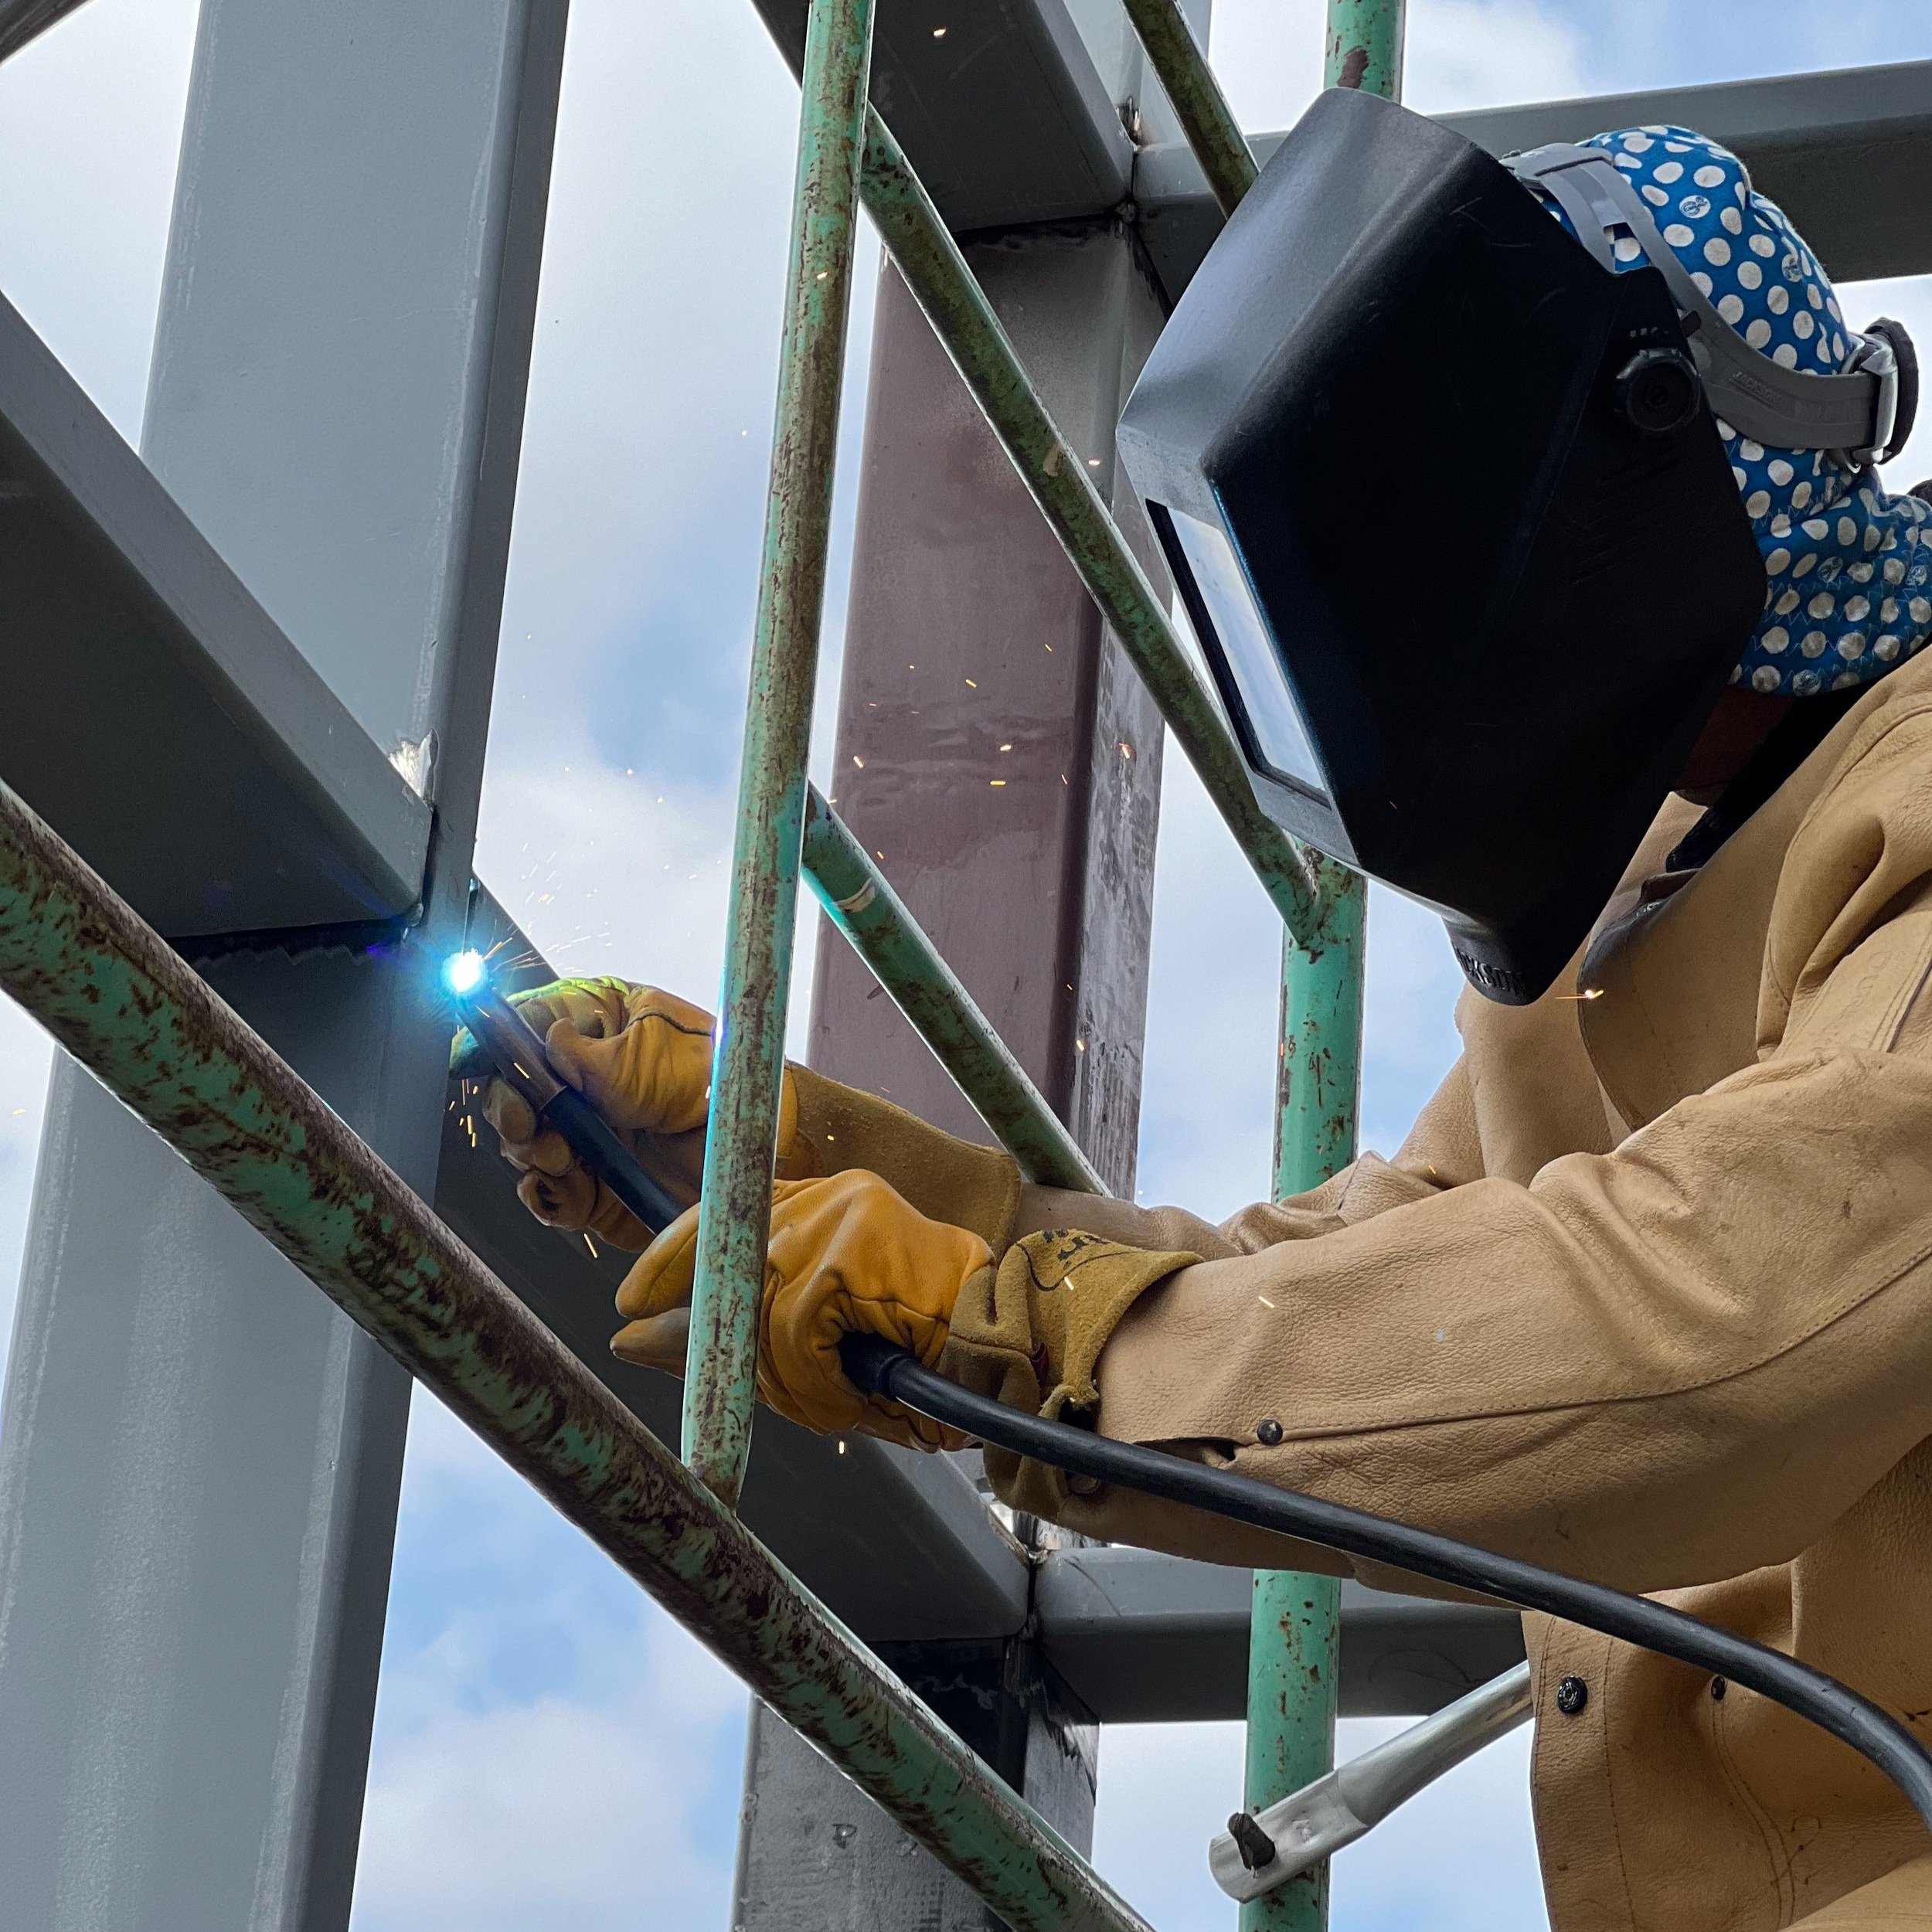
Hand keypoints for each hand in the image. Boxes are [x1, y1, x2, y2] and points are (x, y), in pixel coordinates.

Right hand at [450, 978, 797, 1248]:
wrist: (764, 1145)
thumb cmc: (721, 1080)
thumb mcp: (655, 1053)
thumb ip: (594, 1056)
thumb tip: (546, 1046)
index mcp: (595, 1024)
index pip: (525, 1024)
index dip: (492, 1041)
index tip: (474, 1058)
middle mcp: (580, 1078)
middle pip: (509, 1089)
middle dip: (511, 1108)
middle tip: (531, 1124)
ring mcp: (584, 1132)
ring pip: (521, 1145)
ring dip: (532, 1152)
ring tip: (567, 1158)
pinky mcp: (592, 1185)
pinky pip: (546, 1195)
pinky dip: (549, 1195)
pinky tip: (572, 1189)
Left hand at [609, 1169, 992, 1449]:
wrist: (1011, 1359)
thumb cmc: (923, 1360)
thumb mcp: (810, 1351)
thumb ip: (731, 1337)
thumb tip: (628, 1338)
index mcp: (823, 1207)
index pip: (723, 1212)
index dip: (669, 1258)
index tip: (626, 1301)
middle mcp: (828, 1194)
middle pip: (727, 1256)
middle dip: (716, 1332)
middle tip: (727, 1373)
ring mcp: (843, 1211)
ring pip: (758, 1300)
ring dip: (784, 1371)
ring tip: (832, 1401)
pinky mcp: (857, 1244)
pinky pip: (794, 1323)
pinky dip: (811, 1375)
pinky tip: (849, 1395)